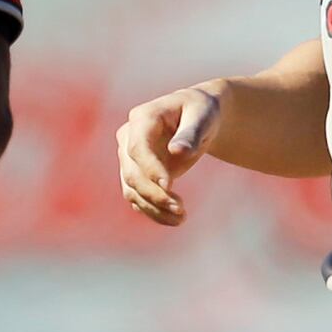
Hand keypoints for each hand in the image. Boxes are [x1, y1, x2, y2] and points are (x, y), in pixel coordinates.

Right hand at [115, 83, 222, 224]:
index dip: (150, 168)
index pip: (137, 148)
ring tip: (182, 218)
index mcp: (142, 118)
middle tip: (181, 208)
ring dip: (154, 208)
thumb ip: (191, 133)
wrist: (197, 118)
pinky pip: (138, 198)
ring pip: (131, 190)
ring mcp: (128, 158)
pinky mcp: (136, 175)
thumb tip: (177, 151)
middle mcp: (128, 138)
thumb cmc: (201, 112)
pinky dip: (154, 212)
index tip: (169, 186)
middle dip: (154, 194)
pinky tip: (175, 219)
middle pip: (132, 173)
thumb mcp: (203, 116)